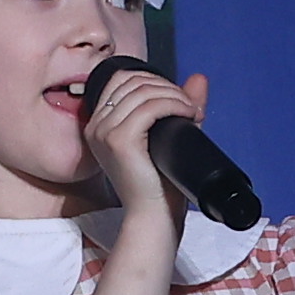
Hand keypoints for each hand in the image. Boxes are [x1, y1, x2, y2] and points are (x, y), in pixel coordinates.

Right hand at [80, 54, 200, 219]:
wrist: (155, 216)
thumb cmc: (158, 184)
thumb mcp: (167, 135)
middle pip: (132, 82)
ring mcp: (104, 133)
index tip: (176, 96)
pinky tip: (188, 115)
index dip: (152, 78)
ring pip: (143, 92)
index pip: (120, 79)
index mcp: (99, 124)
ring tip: (192, 111)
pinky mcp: (119, 141)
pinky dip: (174, 105)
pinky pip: (149, 108)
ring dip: (174, 95)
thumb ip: (179, 105)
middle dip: (167, 86)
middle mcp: (96, 126)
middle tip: (190, 106)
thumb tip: (199, 78)